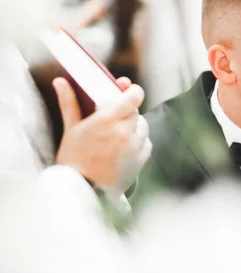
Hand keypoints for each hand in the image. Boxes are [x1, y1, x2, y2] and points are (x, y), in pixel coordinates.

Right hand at [54, 77, 151, 191]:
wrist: (82, 190)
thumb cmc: (74, 159)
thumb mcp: (71, 129)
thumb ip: (70, 103)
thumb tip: (61, 81)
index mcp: (108, 121)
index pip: (134, 97)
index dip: (133, 91)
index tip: (128, 89)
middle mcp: (125, 132)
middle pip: (136, 111)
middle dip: (127, 110)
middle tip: (114, 115)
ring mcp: (135, 147)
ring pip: (143, 126)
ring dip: (134, 126)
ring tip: (118, 132)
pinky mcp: (141, 160)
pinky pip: (146, 143)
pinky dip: (139, 141)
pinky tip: (125, 146)